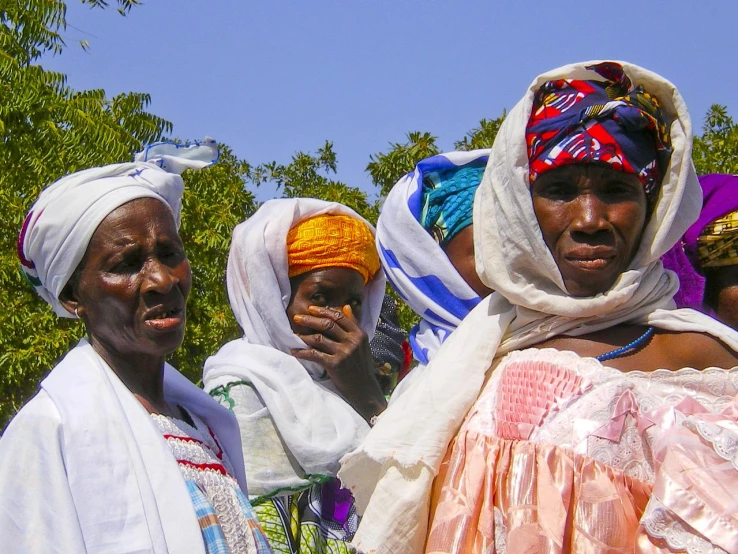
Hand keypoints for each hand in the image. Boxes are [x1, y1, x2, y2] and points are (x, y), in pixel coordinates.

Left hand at [291, 305, 385, 422]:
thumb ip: (353, 325)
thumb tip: (346, 306)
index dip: (324, 311)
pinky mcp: (335, 364)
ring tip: (294, 335)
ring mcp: (344, 352)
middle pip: (328, 324)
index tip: (311, 309)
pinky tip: (294, 352)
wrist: (364, 389)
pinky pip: (314, 355)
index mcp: (359, 334)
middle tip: (296, 317)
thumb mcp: (361, 344)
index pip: (340, 316)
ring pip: (319, 338)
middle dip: (310, 319)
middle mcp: (352, 341)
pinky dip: (302, 353)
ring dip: (304, 336)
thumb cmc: (361, 366)